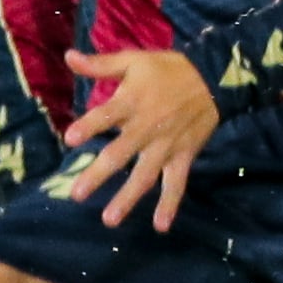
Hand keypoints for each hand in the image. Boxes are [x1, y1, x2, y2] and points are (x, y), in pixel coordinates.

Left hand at [58, 48, 219, 230]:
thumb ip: (101, 64)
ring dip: (128, 198)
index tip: (69, 139)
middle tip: (76, 194)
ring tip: (109, 220)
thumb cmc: (167, 69)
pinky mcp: (183, 156)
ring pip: (145, 175)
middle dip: (98, 174)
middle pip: (121, 153)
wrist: (214, 79)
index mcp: (132, 101)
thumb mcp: (134, 59)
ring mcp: (166, 146)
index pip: (107, 116)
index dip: (90, 126)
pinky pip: (176, 184)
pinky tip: (160, 226)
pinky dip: (170, 204)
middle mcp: (147, 128)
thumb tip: (69, 57)